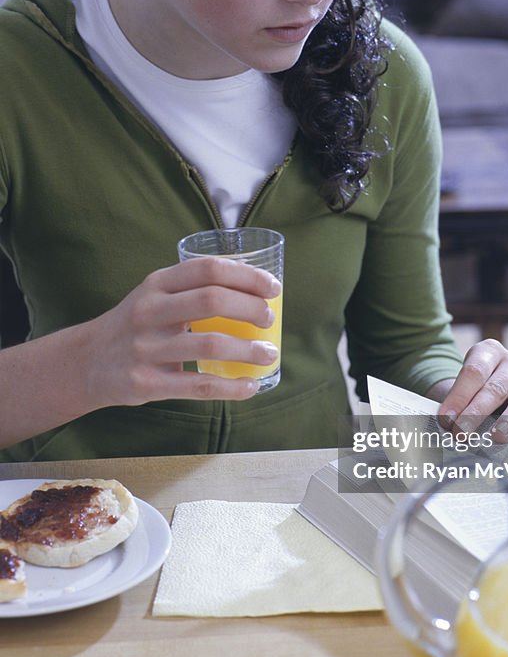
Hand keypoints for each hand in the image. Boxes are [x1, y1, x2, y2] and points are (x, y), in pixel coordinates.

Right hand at [81, 256, 280, 407]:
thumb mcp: (155, 296)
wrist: (86, 362)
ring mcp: (146, 348)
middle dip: (251, 308)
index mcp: (156, 284)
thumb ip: (193, 291)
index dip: (246, 276)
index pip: (207, 269)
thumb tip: (255, 294)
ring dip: (249, 349)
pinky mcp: (146, 383)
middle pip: (212, 301)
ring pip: (210, 345)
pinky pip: (199, 386)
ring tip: (269, 353)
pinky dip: (232, 387)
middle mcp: (149, 311)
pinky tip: (251, 385)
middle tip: (269, 319)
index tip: (273, 287)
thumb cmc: (136, 325)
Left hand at [429, 340, 507, 442]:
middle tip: (462, 433)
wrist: (494, 397)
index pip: (474, 371)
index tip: (446, 419)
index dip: (459, 396)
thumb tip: (447, 427)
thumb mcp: (462, 394)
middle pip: (496, 386)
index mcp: (488, 351)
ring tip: (498, 437)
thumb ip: (455, 407)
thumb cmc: (473, 394)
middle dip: (477, 412)